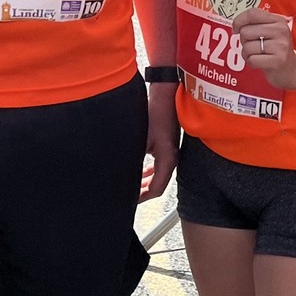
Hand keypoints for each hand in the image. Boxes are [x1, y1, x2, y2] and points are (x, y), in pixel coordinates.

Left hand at [139, 81, 179, 199]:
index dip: (141, 197)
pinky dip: (149, 172)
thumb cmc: (156, 113)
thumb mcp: (140, 139)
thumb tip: (123, 173)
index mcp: (167, 160)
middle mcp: (172, 159)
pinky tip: (140, 171)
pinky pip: (160, 166)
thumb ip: (134, 160)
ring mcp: (171, 153)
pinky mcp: (168, 146)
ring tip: (132, 186)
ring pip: (159, 176)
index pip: (156, 189)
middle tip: (129, 196)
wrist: (166, 95)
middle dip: (143, 192)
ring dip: (145, 182)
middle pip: (158, 185)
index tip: (130, 200)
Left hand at [233, 8, 295, 89]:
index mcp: (278, 20)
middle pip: (246, 31)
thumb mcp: (270, 32)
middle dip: (244, 40)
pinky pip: (252, 60)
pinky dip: (251, 62)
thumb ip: (255, 24)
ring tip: (258, 55)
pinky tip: (260, 62)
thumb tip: (236, 25)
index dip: (239, 21)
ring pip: (247, 47)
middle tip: (254, 45)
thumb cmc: (276, 49)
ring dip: (247, 53)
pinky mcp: (278, 61)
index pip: (252, 13)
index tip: (236, 29)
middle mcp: (281, 31)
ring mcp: (280, 46)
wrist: (292, 69)